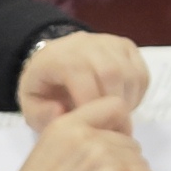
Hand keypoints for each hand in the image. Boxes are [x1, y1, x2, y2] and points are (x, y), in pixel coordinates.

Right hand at [0, 98, 154, 170]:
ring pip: (140, 163)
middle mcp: (85, 134)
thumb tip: (111, 154)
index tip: (113, 153)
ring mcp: (101, 154)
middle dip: (123, 167)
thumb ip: (79, 146)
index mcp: (66, 124)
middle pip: (131, 142)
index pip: (115, 107)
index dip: (121, 131)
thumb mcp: (50, 156)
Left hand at [16, 30, 149, 126]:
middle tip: (108, 127)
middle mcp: (87, 43)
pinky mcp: (127, 47)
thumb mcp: (30, 103)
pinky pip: (141, 74)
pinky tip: (122, 105)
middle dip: (112, 106)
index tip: (91, 127)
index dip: (89, 104)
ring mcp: (110, 43)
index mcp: (59, 56)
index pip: (81, 74)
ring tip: (114, 117)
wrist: (55, 60)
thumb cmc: (45, 86)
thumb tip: (61, 113)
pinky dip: (136, 95)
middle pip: (111, 73)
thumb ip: (41, 114)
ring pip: (130, 74)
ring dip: (127, 102)